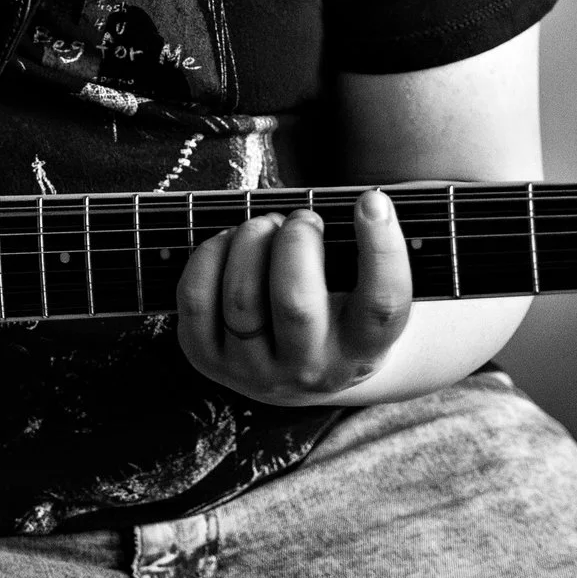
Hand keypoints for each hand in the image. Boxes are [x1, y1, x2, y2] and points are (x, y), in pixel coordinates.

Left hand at [175, 190, 413, 404]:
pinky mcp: (208, 358)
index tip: (371, 200)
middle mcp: (310, 368)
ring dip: (251, 241)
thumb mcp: (364, 293)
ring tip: (264, 225)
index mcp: (362, 350)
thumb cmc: (336, 310)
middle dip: (296, 240)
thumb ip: (364, 254)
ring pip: (242, 299)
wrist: (298, 377)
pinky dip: (209, 256)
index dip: (380, 247)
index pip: (381, 304)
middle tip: (304, 218)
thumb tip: (366, 201)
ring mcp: (254, 369)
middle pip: (295, 303)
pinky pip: (195, 299)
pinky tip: (228, 242)